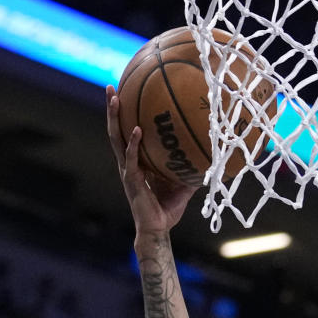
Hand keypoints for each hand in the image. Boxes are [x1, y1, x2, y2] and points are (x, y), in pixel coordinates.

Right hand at [106, 85, 197, 235]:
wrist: (157, 230)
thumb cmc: (166, 210)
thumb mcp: (181, 186)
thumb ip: (188, 171)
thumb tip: (207, 160)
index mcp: (136, 163)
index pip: (126, 135)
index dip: (124, 117)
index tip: (125, 95)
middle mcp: (128, 164)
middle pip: (116, 131)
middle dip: (112, 109)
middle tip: (111, 87)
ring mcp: (127, 170)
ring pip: (116, 139)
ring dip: (114, 118)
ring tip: (114, 98)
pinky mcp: (131, 180)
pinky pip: (131, 158)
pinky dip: (133, 143)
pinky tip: (136, 129)